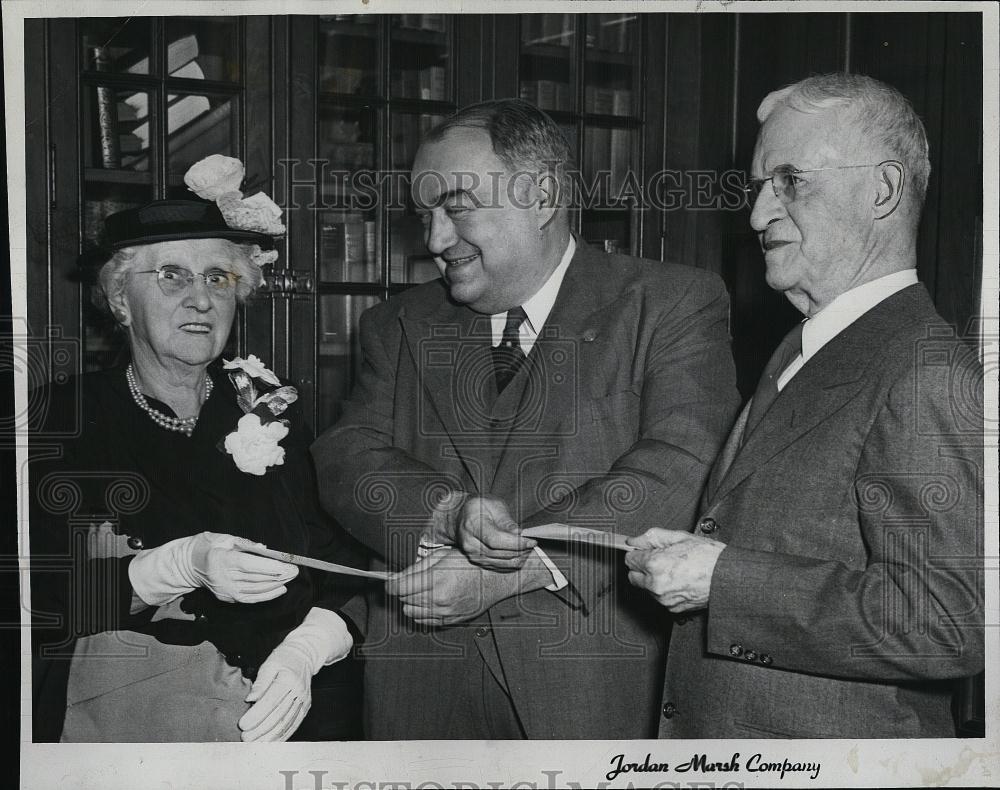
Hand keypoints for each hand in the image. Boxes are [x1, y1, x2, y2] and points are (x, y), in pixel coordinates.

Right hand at [128, 531, 298, 606]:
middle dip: (278, 576)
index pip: (250, 565)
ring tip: (290, 577)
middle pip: (255, 579)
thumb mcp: (224, 538)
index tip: (287, 565)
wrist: (188, 564)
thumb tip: (265, 550)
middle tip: (295, 571)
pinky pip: (251, 599)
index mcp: (221, 559)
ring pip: (255, 590)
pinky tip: (280, 589)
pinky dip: (267, 595)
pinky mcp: (227, 598)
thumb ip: (245, 543)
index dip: (270, 567)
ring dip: (276, 585)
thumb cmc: (209, 545)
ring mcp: (225, 590)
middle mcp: (223, 578)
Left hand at [239, 607, 352, 741]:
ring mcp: (304, 700)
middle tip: (245, 738)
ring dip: (270, 736)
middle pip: (278, 715)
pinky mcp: (306, 707)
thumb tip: (250, 699)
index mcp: (288, 679)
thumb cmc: (284, 658)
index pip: (270, 701)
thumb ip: (260, 682)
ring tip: (254, 743)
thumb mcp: (269, 664)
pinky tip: (271, 742)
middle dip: (260, 729)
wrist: (305, 655)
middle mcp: (298, 691)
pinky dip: (282, 735)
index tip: (242, 724)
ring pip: (286, 723)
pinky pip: (294, 724)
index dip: (256, 715)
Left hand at [386, 548, 544, 625]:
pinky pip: (424, 621)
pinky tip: (429, 601)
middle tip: (408, 582)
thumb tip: (397, 577)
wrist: (496, 579)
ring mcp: (445, 612)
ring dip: (411, 602)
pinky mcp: (451, 621)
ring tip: (420, 591)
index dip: (391, 584)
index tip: (389, 581)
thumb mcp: (443, 555)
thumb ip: (418, 567)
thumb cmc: (471, 563)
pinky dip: (421, 612)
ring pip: (411, 613)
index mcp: (437, 579)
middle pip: (404, 600)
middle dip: (402, 591)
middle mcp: (439, 599)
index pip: (400, 588)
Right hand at [452, 495, 536, 570]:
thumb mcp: (493, 505)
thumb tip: (519, 534)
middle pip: (500, 553)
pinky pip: (500, 567)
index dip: (515, 543)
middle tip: (532, 542)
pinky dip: (513, 562)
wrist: (462, 517)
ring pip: (502, 563)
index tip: (531, 540)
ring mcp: (473, 555)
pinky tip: (520, 553)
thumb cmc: (479, 507)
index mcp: (472, 525)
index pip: (495, 540)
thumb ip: (506, 520)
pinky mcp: (479, 562)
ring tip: (528, 547)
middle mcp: (470, 543)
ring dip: (519, 557)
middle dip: (520, 550)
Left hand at [624, 528, 724, 611]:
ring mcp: (663, 599)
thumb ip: (651, 537)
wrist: (727, 577)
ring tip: (674, 570)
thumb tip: (633, 540)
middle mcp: (655, 584)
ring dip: (653, 580)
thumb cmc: (708, 557)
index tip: (645, 551)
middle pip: (633, 576)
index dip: (638, 553)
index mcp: (654, 564)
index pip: (629, 559)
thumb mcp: (679, 536)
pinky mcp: (672, 609)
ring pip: (646, 589)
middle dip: (642, 568)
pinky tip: (679, 581)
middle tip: (659, 560)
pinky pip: (659, 598)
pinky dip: (664, 591)